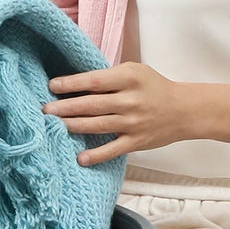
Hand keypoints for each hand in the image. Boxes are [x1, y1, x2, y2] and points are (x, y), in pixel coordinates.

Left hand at [42, 62, 189, 165]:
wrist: (184, 110)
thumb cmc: (154, 87)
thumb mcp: (135, 71)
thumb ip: (109, 77)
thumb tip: (76, 84)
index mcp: (129, 78)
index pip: (93, 81)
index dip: (71, 84)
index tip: (52, 86)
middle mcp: (131, 100)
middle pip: (91, 104)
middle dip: (65, 107)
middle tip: (45, 109)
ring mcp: (134, 123)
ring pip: (98, 125)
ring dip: (73, 126)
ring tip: (53, 125)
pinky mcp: (137, 142)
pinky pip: (113, 149)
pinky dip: (96, 155)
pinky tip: (80, 158)